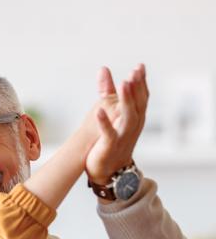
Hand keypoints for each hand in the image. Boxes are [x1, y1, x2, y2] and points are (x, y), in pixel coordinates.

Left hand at [86, 64, 148, 184]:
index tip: (140, 66)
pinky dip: (104, 123)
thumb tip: (103, 69)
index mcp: (135, 118)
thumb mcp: (112, 114)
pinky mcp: (109, 146)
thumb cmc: (110, 141)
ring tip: (124, 84)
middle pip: (138, 105)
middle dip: (137, 88)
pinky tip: (98, 111)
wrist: (108, 172)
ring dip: (126, 100)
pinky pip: (108, 134)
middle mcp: (132, 127)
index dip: (141, 82)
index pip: (141, 98)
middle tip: (135, 71)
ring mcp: (122, 137)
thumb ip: (108, 92)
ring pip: (128, 117)